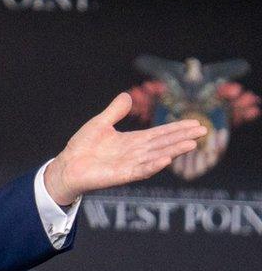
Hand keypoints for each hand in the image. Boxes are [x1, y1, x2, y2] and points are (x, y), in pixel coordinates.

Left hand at [44, 93, 206, 205]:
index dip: (176, 128)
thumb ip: (115, 112)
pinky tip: (165, 159)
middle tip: (203, 131)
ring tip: (191, 144)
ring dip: (173, 151)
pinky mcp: (121, 175)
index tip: (195, 123)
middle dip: (182, 138)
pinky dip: (153, 165)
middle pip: (163, 144)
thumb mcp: (100, 124)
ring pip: (156, 156)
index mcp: (132, 141)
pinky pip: (140, 170)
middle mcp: (135, 154)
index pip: (159, 134)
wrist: (66, 166)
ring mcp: (129, 165)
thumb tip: (127, 95)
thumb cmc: (82, 147)